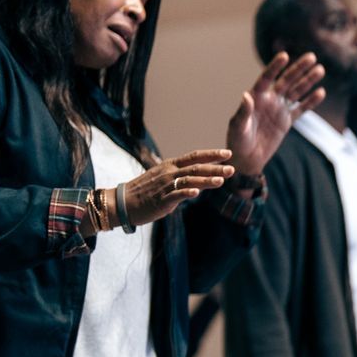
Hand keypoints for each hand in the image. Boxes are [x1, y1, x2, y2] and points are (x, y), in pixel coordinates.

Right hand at [113, 149, 236, 226]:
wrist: (124, 202)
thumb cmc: (146, 191)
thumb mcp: (165, 179)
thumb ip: (183, 177)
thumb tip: (201, 180)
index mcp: (171, 166)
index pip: (194, 156)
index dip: (211, 155)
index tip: (228, 153)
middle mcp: (169, 173)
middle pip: (195, 168)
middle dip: (215, 168)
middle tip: (232, 169)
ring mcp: (165, 186)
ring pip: (188, 181)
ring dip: (205, 180)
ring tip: (221, 181)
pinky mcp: (161, 200)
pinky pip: (175, 195)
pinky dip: (185, 193)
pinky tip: (197, 194)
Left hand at [228, 53, 325, 175]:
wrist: (247, 159)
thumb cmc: (237, 141)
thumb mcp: (237, 126)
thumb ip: (243, 111)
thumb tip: (246, 95)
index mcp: (256, 97)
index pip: (267, 78)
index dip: (275, 67)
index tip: (284, 55)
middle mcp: (269, 100)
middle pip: (287, 81)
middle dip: (298, 69)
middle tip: (311, 57)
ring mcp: (279, 110)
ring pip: (297, 92)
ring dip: (308, 81)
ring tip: (320, 70)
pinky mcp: (287, 122)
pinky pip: (301, 109)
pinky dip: (311, 102)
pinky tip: (321, 92)